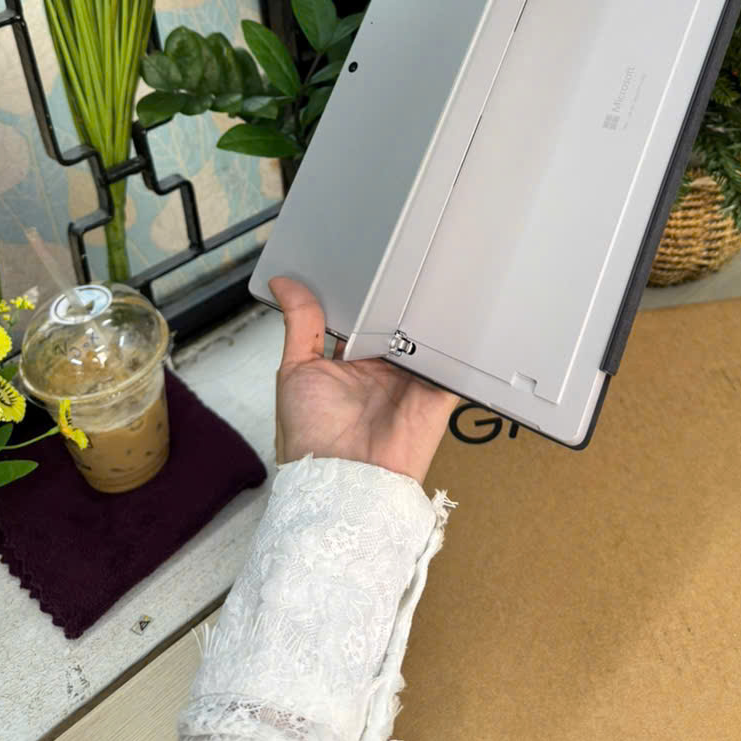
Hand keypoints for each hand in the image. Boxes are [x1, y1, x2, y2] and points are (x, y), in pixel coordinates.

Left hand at [270, 277, 457, 484]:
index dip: (365, 293)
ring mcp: (412, 378)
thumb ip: (300, 324)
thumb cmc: (311, 440)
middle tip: (400, 258)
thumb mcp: (296, 371)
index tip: (368, 259)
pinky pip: (454, 360)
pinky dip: (457, 339)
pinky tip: (454, 311)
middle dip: (399, 296)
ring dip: (428, 312)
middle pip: (397, 322)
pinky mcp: (438, 390)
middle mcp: (383, 369)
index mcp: (351, 362)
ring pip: (426, 334)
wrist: (343, 481)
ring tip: (428, 274)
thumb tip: (284, 283)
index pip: (363, 318)